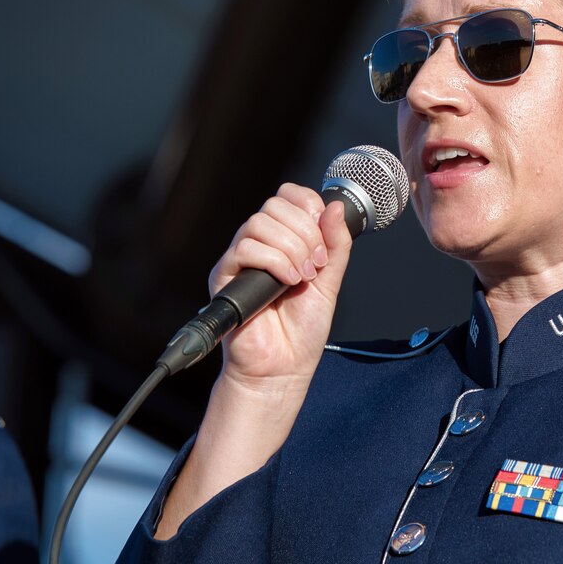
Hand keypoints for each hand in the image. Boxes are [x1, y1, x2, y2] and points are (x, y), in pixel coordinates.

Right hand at [207, 183, 352, 397]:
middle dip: (305, 232)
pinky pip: (245, 248)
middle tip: (317, 264)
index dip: (309, 205)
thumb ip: (336, 245)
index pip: (288, 197)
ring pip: (259, 223)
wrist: (283, 367)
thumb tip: (337, 207)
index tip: (325, 236)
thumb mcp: (330, 280)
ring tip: (303, 276)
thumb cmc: (302, 331)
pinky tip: (289, 281)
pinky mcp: (225, 276)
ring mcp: (241, 259)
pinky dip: (275, 261)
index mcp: (284, 241)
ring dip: (292, 247)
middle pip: (274, 205)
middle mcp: (259, 245)